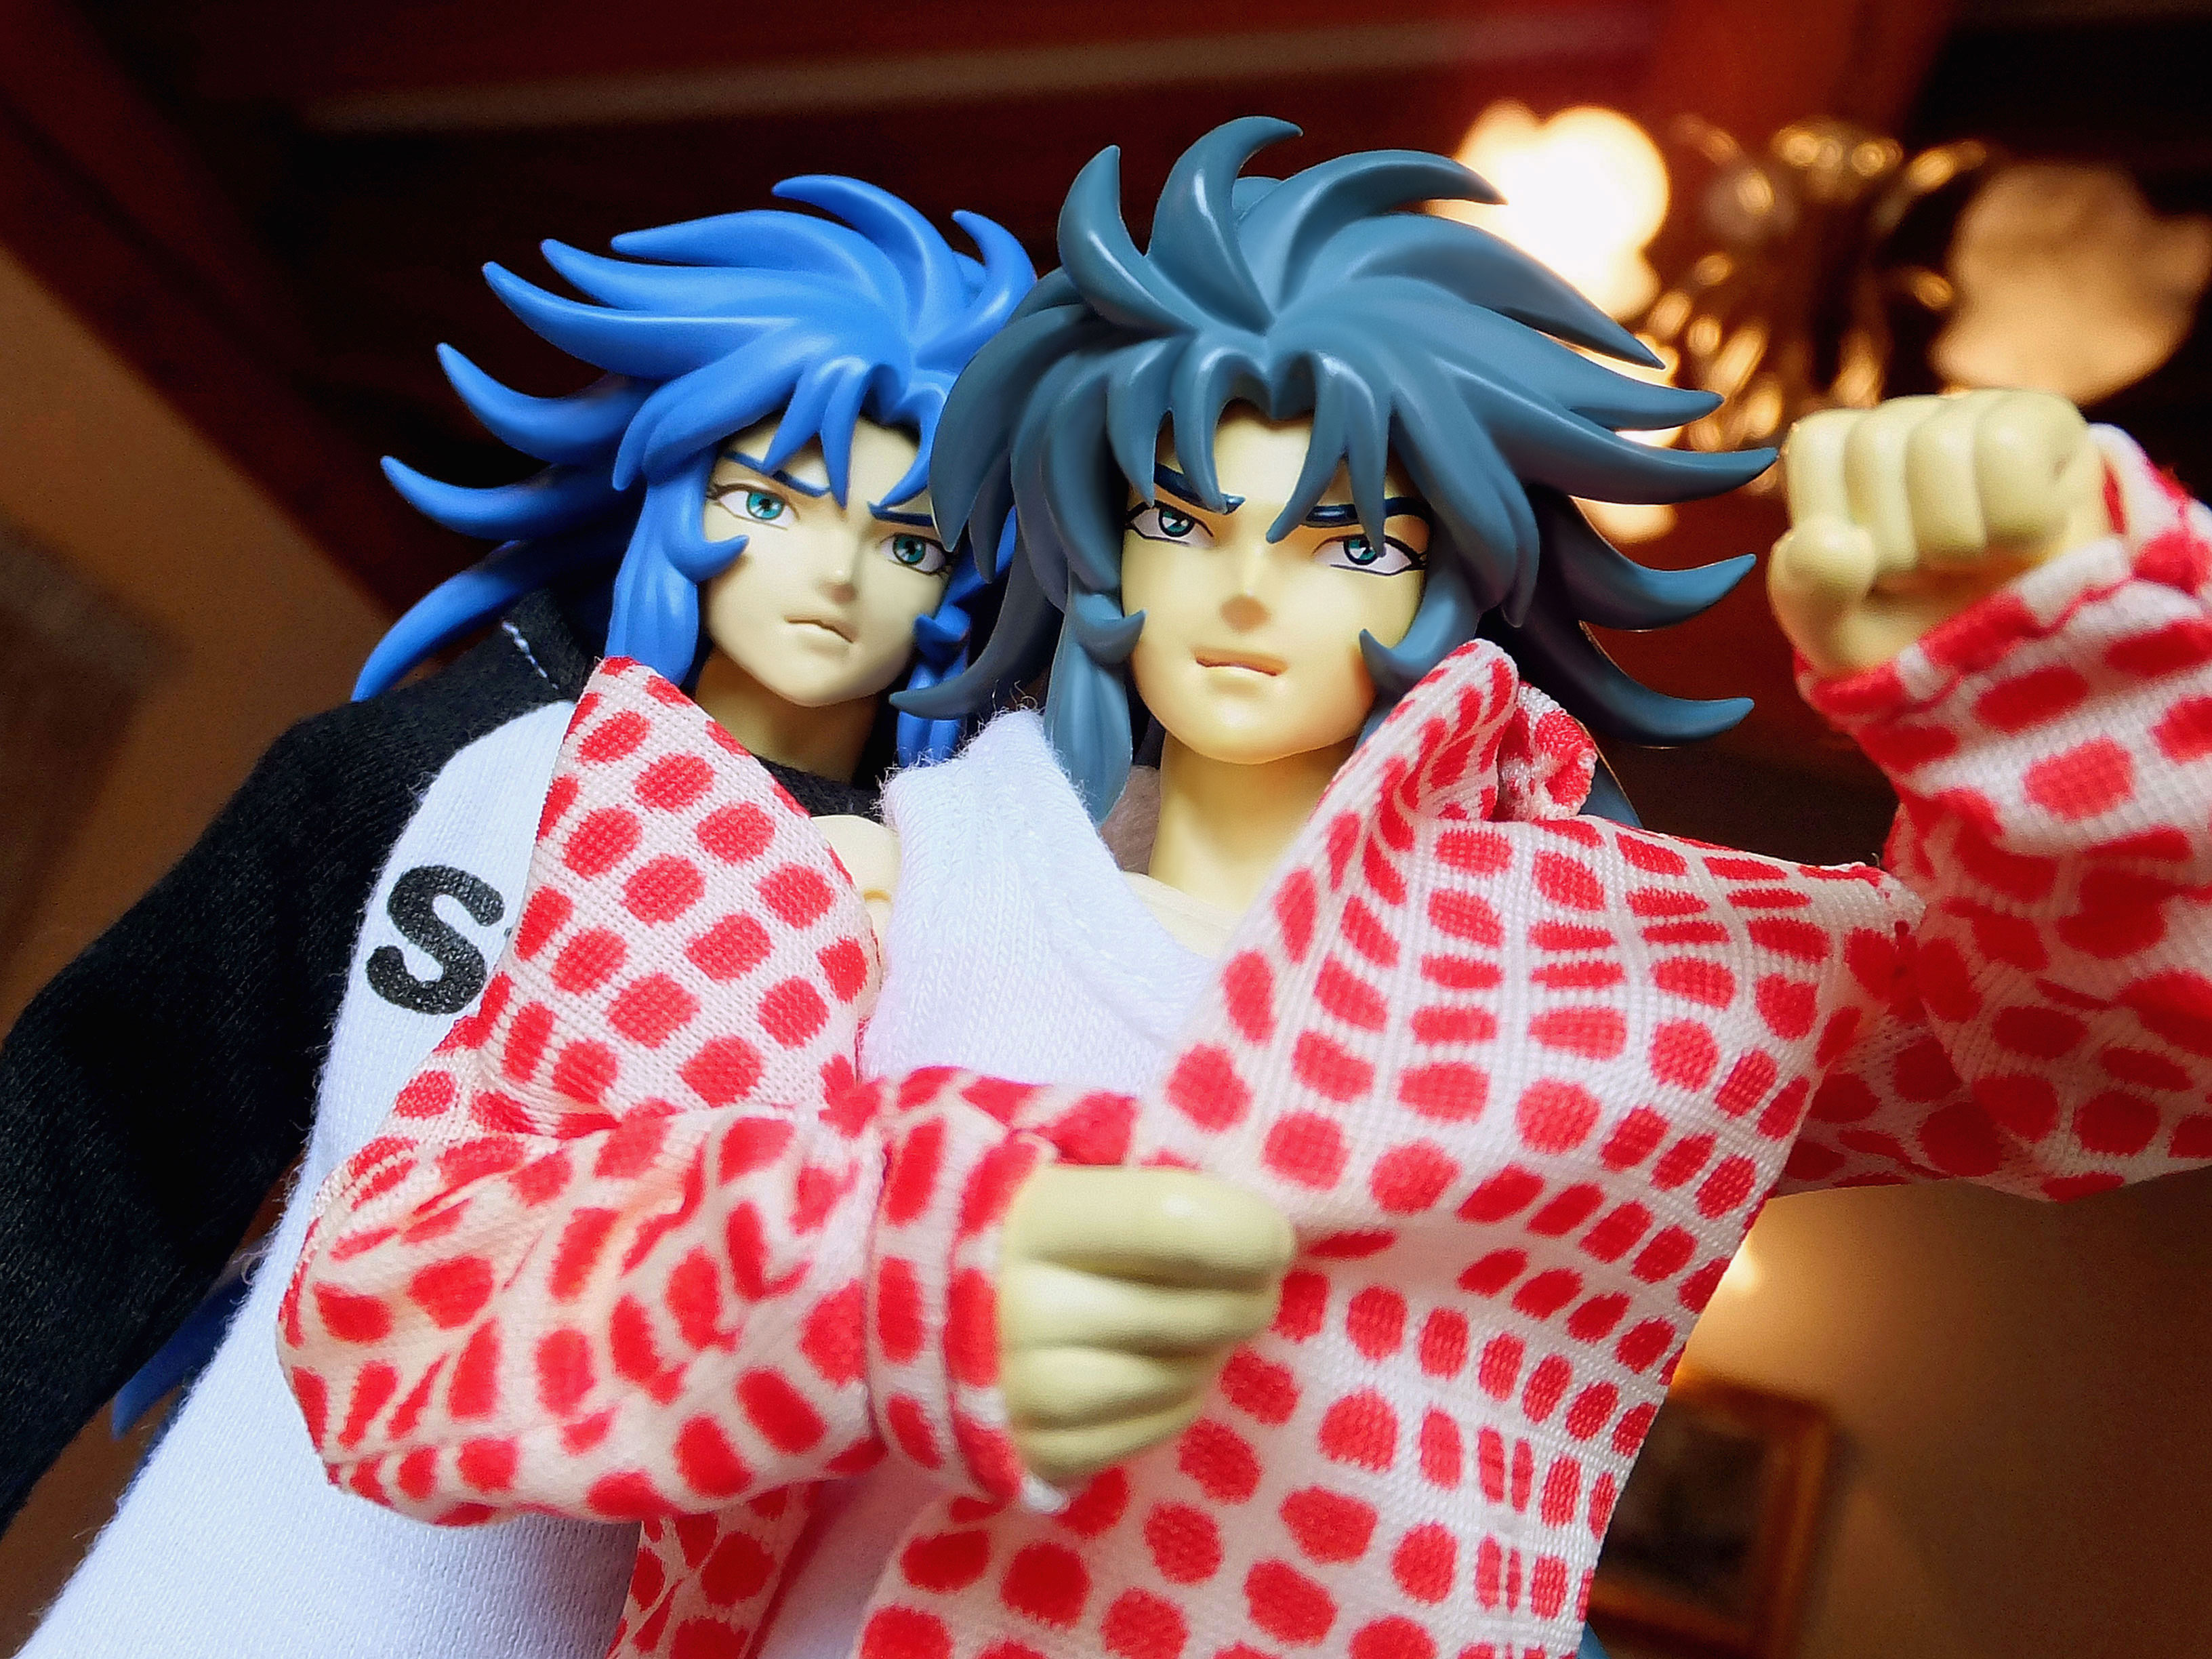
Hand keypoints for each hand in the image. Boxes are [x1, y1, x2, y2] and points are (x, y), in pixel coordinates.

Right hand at [997, 1165, 1293, 1487]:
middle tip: (1256, 1280)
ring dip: (1215, 1348)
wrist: (902, 1308)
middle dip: (1251, 1293)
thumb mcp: (1062, 1168)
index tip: (1270, 1236)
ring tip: (1199, 1320)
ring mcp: (1025, 1394)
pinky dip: (1181, 1398)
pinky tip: (1164, 1364)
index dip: (1251, 1232)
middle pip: (1200, 1312)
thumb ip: (1147, 1177)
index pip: (1179, 1224)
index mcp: (1031, 1218)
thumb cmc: (1016, 1221)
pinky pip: (1157, 1429)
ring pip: (1186, 1377)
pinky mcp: (1038, 1455)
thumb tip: (1260, 1217)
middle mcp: (1021, 1310)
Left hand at [1768, 390, 2113, 677]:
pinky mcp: (2049, 422)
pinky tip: (2027, 541)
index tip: (1870, 570)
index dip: (1838, 521)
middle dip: (1899, 543)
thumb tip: (1831, 542)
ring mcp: (1979, 414)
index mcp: (1844, 455)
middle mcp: (1908, 421)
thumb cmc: (1920, 637)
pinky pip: (2009, 447)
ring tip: (1976, 561)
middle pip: (1875, 445)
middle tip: (1931, 575)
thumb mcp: (1843, 636)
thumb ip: (1808, 593)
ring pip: (1939, 445)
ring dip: (1955, 538)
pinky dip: (2016, 520)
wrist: (2022, 668)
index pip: (1817, 444)